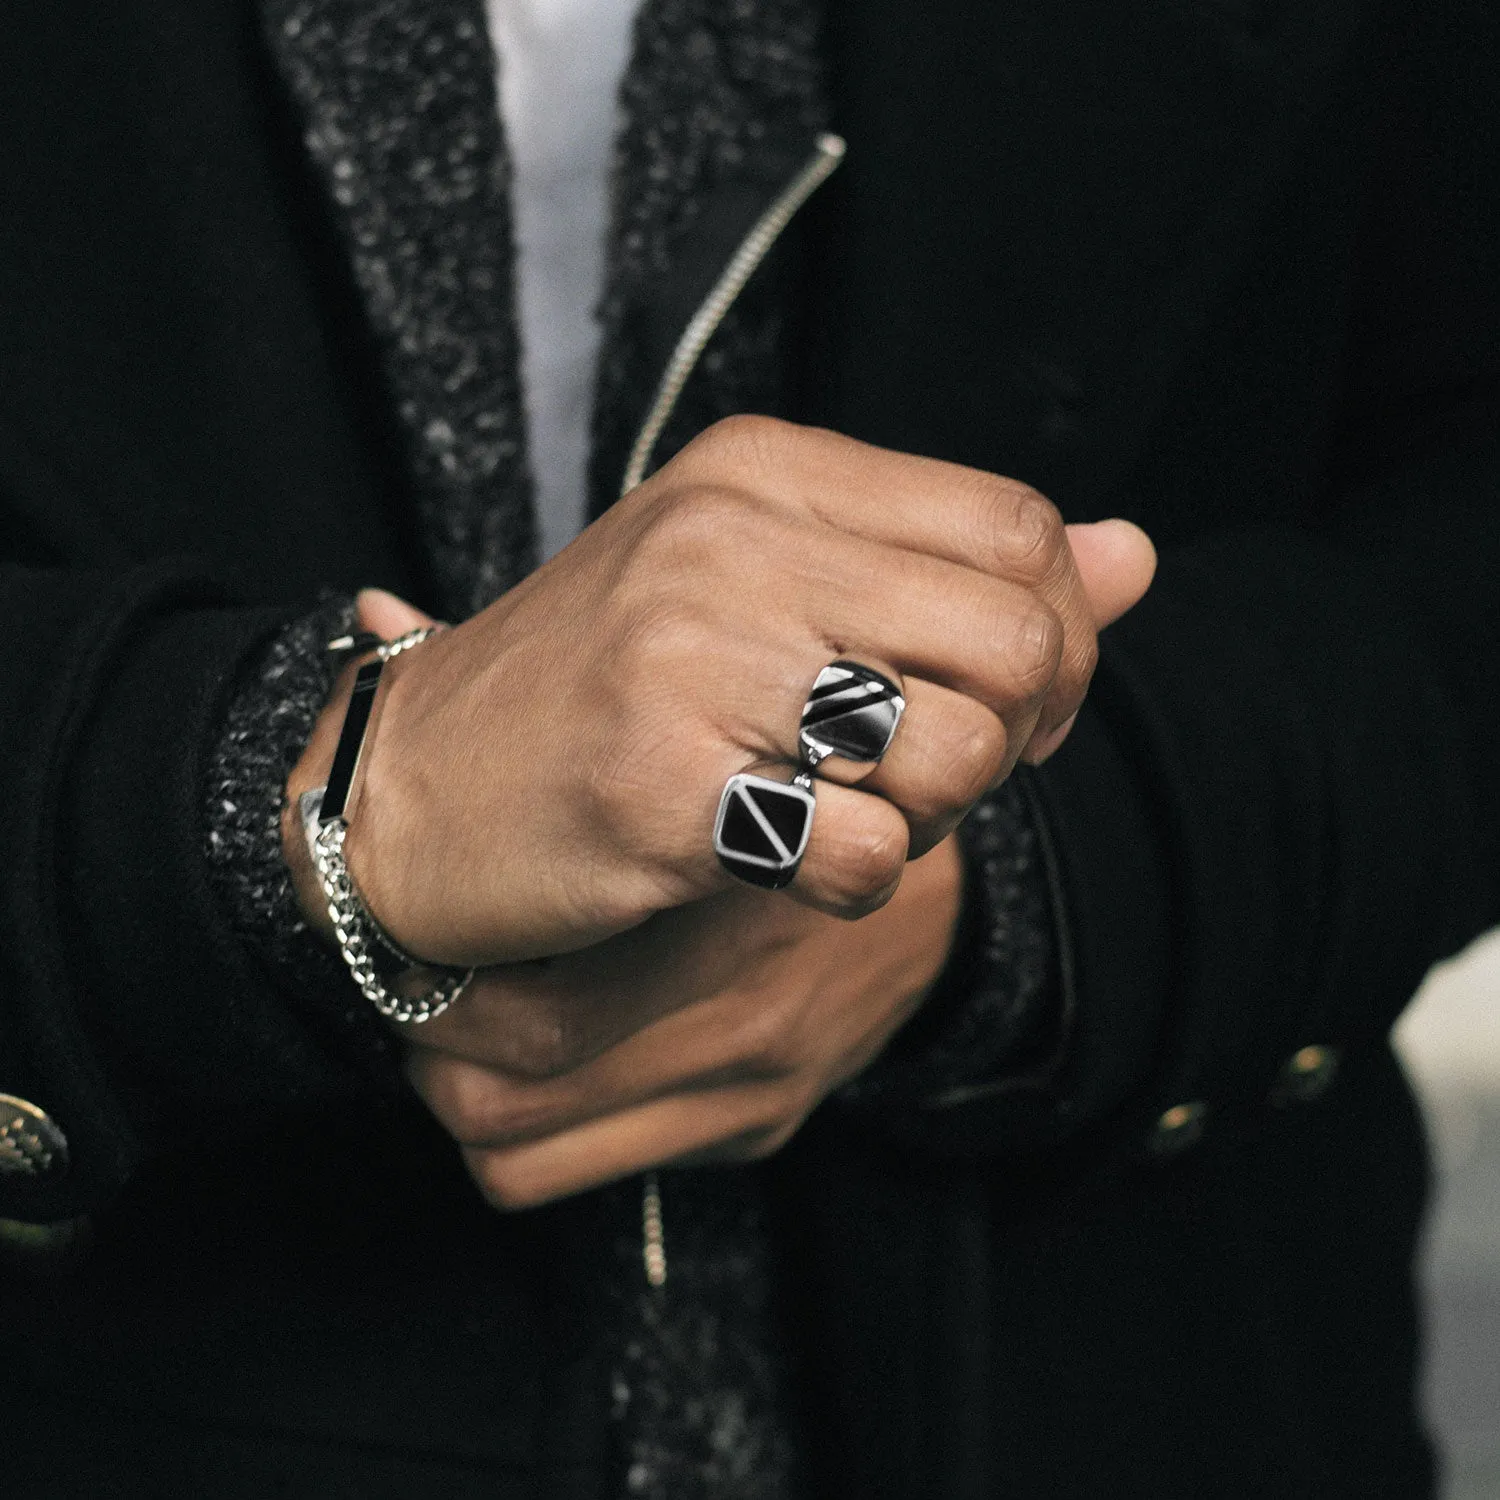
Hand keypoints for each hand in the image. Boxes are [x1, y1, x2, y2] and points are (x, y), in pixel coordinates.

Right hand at [287, 417, 1154, 969]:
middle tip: (923, 772)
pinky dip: (854, 883)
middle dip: (1007, 738)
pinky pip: (867, 854)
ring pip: (957, 752)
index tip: (1000, 701)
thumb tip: (1139, 555)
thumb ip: (951, 567)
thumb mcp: (769, 587)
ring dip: (929, 817)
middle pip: (1015, 642)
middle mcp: (734, 542)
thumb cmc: (602, 691)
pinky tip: (782, 864)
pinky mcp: (663, 785)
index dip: (1057, 633)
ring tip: (839, 811)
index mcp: (766, 475)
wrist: (411, 788)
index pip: (1017, 530)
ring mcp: (691, 659)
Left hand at [404, 834, 964, 1208]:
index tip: (412, 942)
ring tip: (472, 1028)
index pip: (530, 1029)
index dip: (436, 998)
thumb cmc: (814, 818)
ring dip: (474, 1101)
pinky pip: (599, 1162)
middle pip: (505, 1112)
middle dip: (429, 1058)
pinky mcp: (752, 1133)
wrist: (944, 910)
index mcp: (726, 947)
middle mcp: (731, 1045)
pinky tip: (564, 1046)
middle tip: (421, 988)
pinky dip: (547, 1122)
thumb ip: (603, 790)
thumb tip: (427, 708)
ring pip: (528, 1165)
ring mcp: (742, 1104)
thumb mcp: (732, 786)